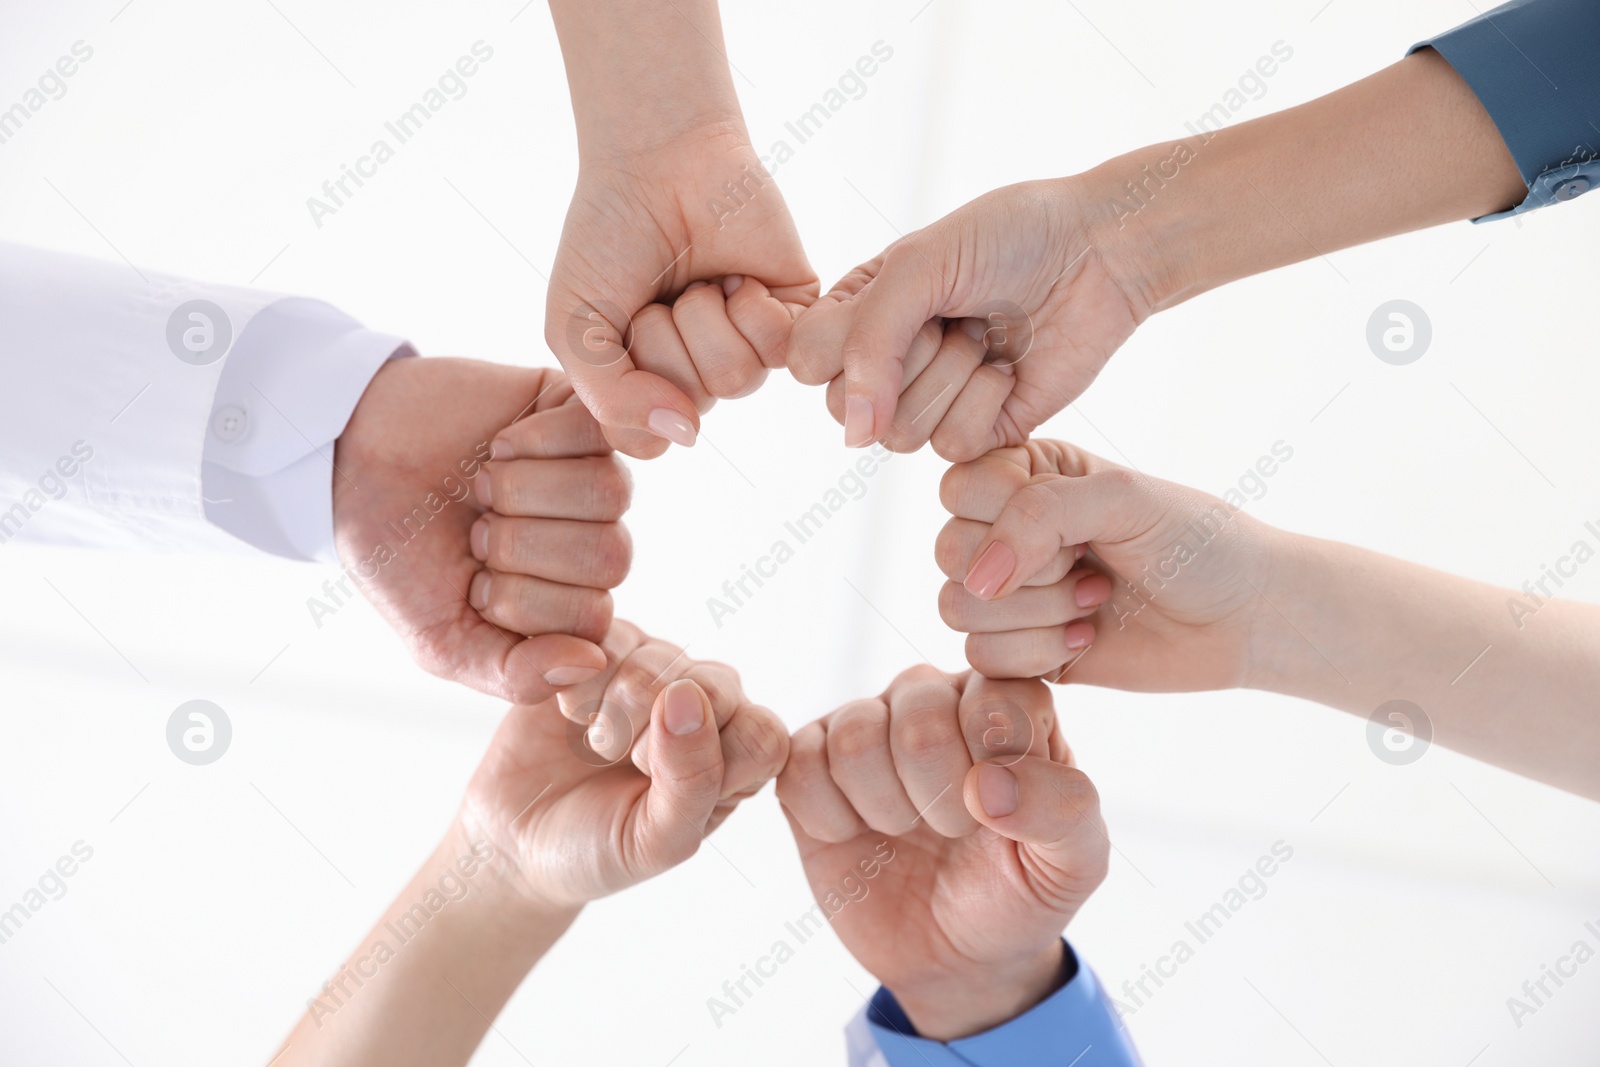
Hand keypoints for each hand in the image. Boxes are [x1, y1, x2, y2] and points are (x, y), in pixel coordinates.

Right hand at [333, 357, 630, 703]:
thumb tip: (591, 662)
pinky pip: (599, 430)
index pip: (593, 620)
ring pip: (610, 493)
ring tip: (482, 486)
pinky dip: (535, 441)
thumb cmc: (398, 557)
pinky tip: (498, 446)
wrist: (352, 464)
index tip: (472, 584)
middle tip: (474, 529)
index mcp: (570, 603)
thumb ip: (513, 672)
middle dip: (520, 546)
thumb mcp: (440, 640)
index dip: (522, 602)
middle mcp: (593, 540)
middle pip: (611, 557)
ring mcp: (594, 473)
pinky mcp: (581, 414)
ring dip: (525, 491)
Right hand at [459, 620, 786, 908]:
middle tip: (616, 758)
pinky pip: (612, 636)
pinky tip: (566, 710)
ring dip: (615, 707)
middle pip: (719, 683)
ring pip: (663, 657)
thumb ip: (692, 781)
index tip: (655, 783)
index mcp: (737, 763)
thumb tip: (688, 698)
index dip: (708, 755)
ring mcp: (660, 673)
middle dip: (657, 727)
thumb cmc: (598, 848)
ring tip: (592, 743)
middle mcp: (709, 710)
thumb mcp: (654, 840)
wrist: (516, 837)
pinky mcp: (609, 648)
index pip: (762, 735)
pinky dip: (582, 678)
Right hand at [546, 123, 817, 457]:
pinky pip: (777, 350)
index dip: (625, 391)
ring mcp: (748, 348)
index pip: (646, 441)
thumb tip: (686, 433)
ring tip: (694, 281)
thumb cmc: (608, 236)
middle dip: (660, 341)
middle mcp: (700, 376)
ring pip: (734, 380)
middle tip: (653, 293)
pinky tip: (732, 275)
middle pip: (691, 409)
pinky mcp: (792, 316)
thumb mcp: (575, 326)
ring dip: (701, 319)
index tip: (610, 330)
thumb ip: (610, 398)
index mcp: (648, 386)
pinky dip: (747, 306)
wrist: (655, 160)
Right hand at [777, 666, 1106, 1040]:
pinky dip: (830, 818)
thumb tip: (991, 781)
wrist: (953, 957)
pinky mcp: (810, 762)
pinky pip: (799, 765)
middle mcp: (935, 697)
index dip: (996, 768)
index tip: (1002, 813)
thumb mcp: (1073, 862)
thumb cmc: (1019, 892)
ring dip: (885, 808)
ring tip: (904, 831)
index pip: (996, 695)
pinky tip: (855, 834)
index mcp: (1007, 702)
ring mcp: (868, 724)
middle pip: (920, 709)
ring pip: (855, 734)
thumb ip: (1063, 808)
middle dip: (939, 796)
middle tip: (953, 830)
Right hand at [786, 179, 1146, 460]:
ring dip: (951, 377)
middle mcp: (886, 362)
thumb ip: (867, 341)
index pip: (805, 362)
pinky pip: (953, 447)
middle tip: (952, 316)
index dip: (846, 344)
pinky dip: (986, 402)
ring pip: (899, 434)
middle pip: (846, 408)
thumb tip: (852, 434)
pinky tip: (1011, 367)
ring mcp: (931, 400)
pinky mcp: (980, 430)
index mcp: (857, 312)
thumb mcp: (919, 264)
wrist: (1099, 253)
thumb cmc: (1010, 237)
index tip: (899, 301)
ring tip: (985, 336)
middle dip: (907, 358)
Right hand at [939, 439, 1272, 688]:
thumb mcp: (1123, 498)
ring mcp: (1009, 593)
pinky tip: (1089, 637)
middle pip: (948, 552)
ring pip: (958, 607)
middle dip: (1028, 569)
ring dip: (1037, 614)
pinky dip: (1040, 653)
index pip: (958, 488)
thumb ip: (1040, 514)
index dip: (1006, 512)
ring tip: (1095, 601)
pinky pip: (980, 658)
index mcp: (1025, 475)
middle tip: (1090, 565)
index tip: (1077, 521)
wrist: (1244, 617)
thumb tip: (976, 577)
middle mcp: (1006, 530)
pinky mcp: (1018, 650)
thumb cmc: (1196, 543)